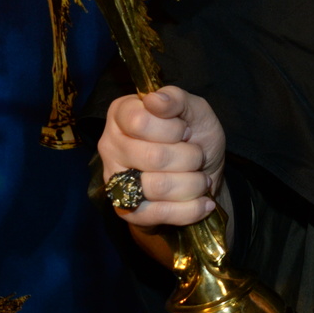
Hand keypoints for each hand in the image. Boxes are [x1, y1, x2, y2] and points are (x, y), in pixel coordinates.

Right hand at [98, 86, 224, 229]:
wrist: (202, 173)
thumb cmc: (195, 136)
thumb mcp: (195, 110)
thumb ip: (177, 99)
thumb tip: (154, 99)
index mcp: (122, 113)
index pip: (140, 122)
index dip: (173, 129)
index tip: (185, 131)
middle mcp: (110, 146)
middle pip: (153, 157)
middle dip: (190, 157)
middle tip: (197, 156)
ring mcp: (115, 180)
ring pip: (158, 187)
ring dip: (193, 183)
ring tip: (201, 178)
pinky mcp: (127, 211)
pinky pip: (159, 213)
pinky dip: (190, 209)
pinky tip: (204, 202)